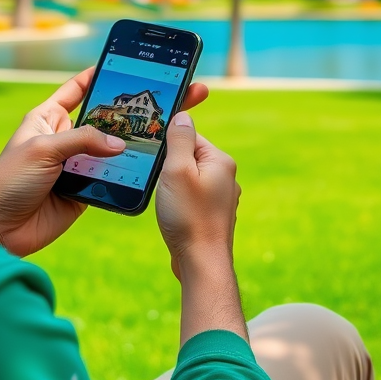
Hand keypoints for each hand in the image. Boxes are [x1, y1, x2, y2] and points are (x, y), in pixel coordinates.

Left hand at [0, 67, 209, 256]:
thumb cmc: (8, 180)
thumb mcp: (44, 148)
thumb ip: (82, 140)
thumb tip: (119, 144)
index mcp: (48, 118)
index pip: (77, 89)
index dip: (98, 76)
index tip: (124, 66)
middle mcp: (65, 139)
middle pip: (103, 121)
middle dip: (128, 113)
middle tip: (159, 100)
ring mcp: (76, 165)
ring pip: (110, 150)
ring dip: (131, 145)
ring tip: (162, 131)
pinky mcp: (84, 189)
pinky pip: (110, 178)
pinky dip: (126, 174)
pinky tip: (148, 166)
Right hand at [156, 111, 240, 278]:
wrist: (202, 263)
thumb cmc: (188, 216)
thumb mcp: (177, 170)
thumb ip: (180, 140)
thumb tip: (183, 116)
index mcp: (221, 162)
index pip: (191, 137)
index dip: (169, 145)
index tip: (154, 157)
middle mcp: (226, 178)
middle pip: (190, 158)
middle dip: (170, 167)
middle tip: (157, 181)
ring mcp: (221, 198)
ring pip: (190, 180)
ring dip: (173, 186)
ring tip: (164, 200)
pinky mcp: (213, 216)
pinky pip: (192, 199)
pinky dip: (179, 203)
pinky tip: (172, 214)